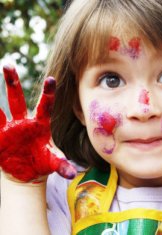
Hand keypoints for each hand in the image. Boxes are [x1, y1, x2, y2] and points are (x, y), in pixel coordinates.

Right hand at [0, 65, 75, 181]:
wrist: (27, 172)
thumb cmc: (43, 162)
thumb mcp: (52, 163)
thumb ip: (61, 165)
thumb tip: (72, 174)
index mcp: (40, 125)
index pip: (45, 106)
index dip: (47, 93)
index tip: (51, 78)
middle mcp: (23, 122)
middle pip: (16, 99)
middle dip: (12, 82)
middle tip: (7, 64)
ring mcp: (9, 128)